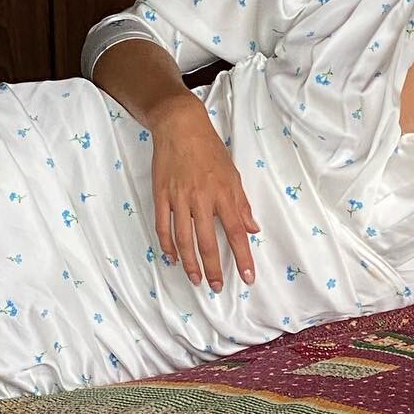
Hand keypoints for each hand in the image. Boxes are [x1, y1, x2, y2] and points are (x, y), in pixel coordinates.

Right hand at [150, 94, 258, 291]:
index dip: (242, 258)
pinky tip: (172, 257)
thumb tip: (252, 229)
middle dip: (213, 268)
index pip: (235, 232)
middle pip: (207, 242)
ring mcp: (178, 198)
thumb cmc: (210, 149)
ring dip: (190, 263)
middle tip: (216, 286)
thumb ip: (241, 204)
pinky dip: (167, 244)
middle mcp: (201, 198)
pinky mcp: (161, 195)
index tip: (248, 278)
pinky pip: (162, 226)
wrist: (180, 126)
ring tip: (195, 279)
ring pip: (183, 239)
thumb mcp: (233, 173)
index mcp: (222, 193)